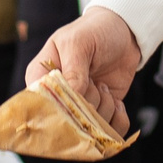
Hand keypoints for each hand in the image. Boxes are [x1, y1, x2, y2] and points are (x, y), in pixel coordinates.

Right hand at [24, 9, 142, 135]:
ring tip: (104, 86)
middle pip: (67, 121)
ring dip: (104, 109)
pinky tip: (117, 101)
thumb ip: (73, 70)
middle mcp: (58, 96)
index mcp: (40, 77)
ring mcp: (80, 106)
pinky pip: (109, 132)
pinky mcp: (101, 112)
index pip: (38, 104)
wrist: (124, 31)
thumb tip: (73, 97)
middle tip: (95, 83)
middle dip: (87, 105)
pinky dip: (118, 120)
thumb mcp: (79, 42)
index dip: (58, 106)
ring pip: (90, 128)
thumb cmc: (94, 31)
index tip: (78, 93)